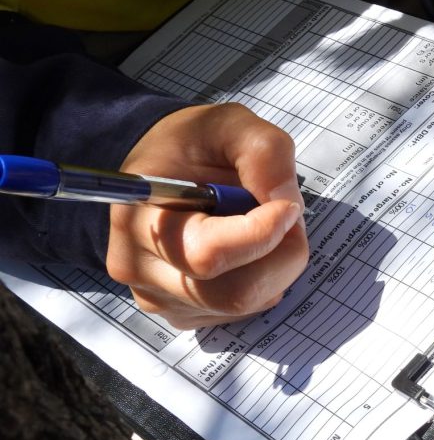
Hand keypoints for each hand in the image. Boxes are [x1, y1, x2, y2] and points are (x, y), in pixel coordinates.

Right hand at [106, 103, 308, 328]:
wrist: (160, 171)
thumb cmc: (191, 146)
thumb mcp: (230, 125)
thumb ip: (263, 152)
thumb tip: (286, 203)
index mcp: (139, 217)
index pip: (209, 253)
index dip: (263, 234)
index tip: (288, 206)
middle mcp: (140, 268)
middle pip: (236, 293)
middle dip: (282, 257)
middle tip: (288, 219)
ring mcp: (159, 298)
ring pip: (244, 305)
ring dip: (275, 267)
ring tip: (265, 228)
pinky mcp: (182, 314)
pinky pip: (241, 312)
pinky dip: (262, 282)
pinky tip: (249, 250)